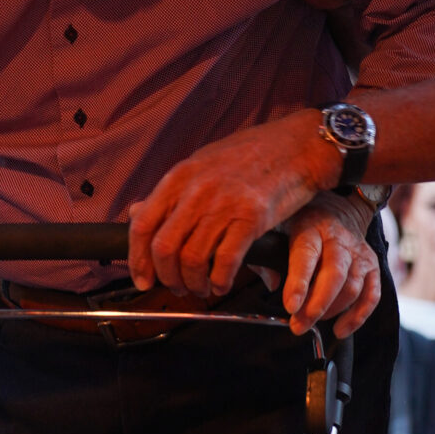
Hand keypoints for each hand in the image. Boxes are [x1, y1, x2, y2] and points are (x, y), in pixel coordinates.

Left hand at [128, 113, 334, 302]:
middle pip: (164, 248)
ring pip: (192, 259)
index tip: (143, 279)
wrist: (296, 145)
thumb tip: (139, 213)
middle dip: (167, 277)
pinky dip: (220, 280)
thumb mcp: (202, 163)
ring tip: (201, 288)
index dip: (138, 259)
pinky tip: (222, 283)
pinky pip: (225, 261)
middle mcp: (196, 190)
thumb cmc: (251, 155)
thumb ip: (172, 192)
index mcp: (179, 177)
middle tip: (176, 288)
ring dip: (193, 283)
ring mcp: (224, 204)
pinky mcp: (251, 218)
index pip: (142, 225)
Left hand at [281, 193, 381, 336]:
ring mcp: (358, 253)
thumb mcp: (279, 226)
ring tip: (312, 323)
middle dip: (317, 305)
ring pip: (352, 286)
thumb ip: (269, 254)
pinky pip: (371, 294)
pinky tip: (340, 329)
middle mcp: (338, 239)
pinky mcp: (372, 265)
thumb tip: (271, 284)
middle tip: (299, 325)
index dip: (299, 282)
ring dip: (332, 311)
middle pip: (334, 274)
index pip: (306, 255)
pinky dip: (358, 316)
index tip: (291, 306)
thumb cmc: (303, 222)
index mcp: (310, 227)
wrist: (340, 205)